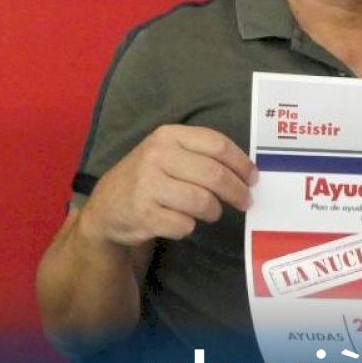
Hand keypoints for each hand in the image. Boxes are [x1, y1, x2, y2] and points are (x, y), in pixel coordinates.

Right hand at [79, 125, 257, 246]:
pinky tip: (180, 222)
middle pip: (215, 175)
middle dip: (237, 192)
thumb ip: (202, 155)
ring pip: (203, 202)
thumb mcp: (168, 153)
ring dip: (213, 212)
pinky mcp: (144, 214)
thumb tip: (248, 172)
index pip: (217, 145)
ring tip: (210, 212)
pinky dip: (189, 227)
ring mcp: (148, 185)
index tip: (253, 178)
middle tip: (245, 202)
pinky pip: (185, 225)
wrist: (107, 207)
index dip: (242, 163)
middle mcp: (156, 156)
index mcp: (168, 135)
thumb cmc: (148, 177)